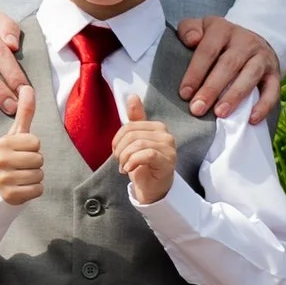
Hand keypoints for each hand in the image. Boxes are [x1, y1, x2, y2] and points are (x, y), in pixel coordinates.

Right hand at [0, 89, 43, 206]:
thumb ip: (24, 112)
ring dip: (35, 177)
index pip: (36, 142)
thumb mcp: (16, 135)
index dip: (33, 148)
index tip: (20, 152)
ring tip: (21, 176)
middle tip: (21, 166)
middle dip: (35, 164)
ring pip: (40, 175)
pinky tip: (22, 188)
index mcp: (2, 143)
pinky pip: (38, 190)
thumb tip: (28, 87)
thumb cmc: (10, 157)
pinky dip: (34, 191)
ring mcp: (3, 179)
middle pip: (39, 159)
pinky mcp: (9, 196)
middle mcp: (0, 160)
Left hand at [113, 90, 180, 205]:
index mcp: (158, 127)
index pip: (130, 125)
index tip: (116, 152)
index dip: (118, 139)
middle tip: (120, 161)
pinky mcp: (168, 161)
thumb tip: (132, 96)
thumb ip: (136, 119)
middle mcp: (166, 135)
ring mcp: (169, 148)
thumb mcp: (136, 141)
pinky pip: (145, 155)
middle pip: (132, 134)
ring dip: (125, 157)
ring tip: (124, 167)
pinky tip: (129, 169)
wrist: (153, 188)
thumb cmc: (144, 165)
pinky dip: (132, 162)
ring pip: (137, 144)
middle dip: (120, 149)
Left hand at [176, 16, 279, 122]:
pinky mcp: (275, 74)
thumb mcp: (201, 28)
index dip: (195, 72)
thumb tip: (192, 40)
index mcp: (223, 30)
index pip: (208, 50)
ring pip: (250, 76)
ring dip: (235, 96)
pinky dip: (263, 106)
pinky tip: (251, 119)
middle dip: (212, 88)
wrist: (251, 41)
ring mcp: (262, 57)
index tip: (185, 93)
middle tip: (198, 109)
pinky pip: (272, 90)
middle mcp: (245, 41)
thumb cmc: (218, 41)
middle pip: (229, 64)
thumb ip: (188, 30)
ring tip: (220, 114)